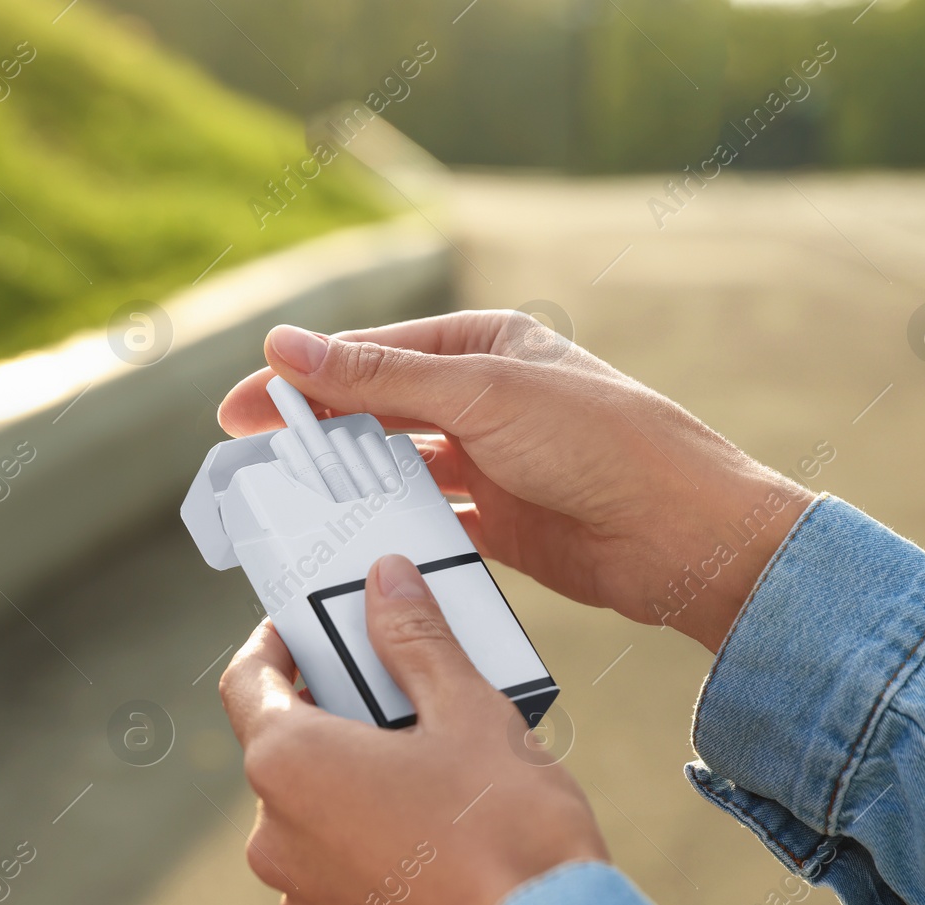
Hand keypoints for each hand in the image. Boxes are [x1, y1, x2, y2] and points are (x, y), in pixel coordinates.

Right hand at [218, 311, 810, 651]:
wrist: (686, 536)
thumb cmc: (601, 443)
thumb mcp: (482, 394)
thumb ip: (380, 378)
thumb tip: (286, 345)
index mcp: (484, 345)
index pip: (370, 357)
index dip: (300, 380)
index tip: (238, 411)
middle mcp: (484, 399)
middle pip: (376, 412)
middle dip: (314, 434)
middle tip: (245, 461)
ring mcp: (491, 463)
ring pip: (395, 468)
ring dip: (346, 483)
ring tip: (284, 504)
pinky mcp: (499, 523)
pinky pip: (425, 520)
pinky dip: (387, 528)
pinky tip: (346, 541)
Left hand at [218, 553, 607, 904]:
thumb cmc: (506, 829)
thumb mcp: (467, 709)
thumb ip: (414, 638)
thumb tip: (386, 580)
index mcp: (290, 764)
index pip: (246, 682)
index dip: (273, 644)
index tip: (305, 627)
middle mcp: (276, 835)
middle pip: (284, 745)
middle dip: (332, 707)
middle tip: (395, 682)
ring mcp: (303, 893)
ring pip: (312, 806)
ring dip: (353, 772)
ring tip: (428, 756)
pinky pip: (335, 861)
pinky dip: (367, 831)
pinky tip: (432, 823)